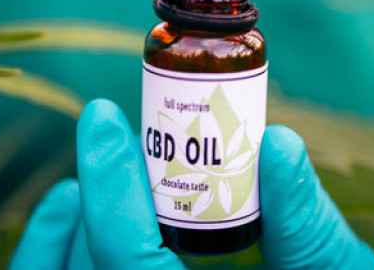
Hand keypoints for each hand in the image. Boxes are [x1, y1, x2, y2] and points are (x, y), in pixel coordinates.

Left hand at [11, 100, 373, 268]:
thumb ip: (310, 229)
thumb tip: (277, 141)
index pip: (128, 262)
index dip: (110, 187)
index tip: (104, 117)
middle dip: (99, 195)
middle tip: (122, 135)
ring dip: (76, 222)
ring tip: (111, 166)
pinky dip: (63, 252)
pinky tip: (74, 211)